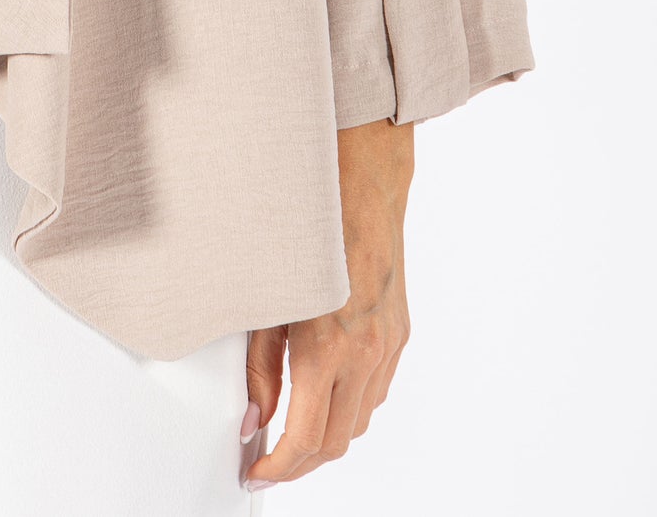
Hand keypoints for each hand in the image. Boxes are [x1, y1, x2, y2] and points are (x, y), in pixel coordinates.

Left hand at [242, 117, 413, 487]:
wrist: (361, 185)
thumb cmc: (308, 231)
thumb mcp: (268, 301)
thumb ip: (260, 369)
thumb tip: (255, 419)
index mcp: (326, 348)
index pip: (304, 439)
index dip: (277, 467)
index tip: (256, 471)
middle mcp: (364, 355)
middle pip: (335, 442)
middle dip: (300, 464)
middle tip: (269, 462)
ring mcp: (388, 347)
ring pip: (360, 423)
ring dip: (328, 438)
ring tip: (293, 432)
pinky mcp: (401, 335)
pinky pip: (377, 392)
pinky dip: (352, 408)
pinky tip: (328, 396)